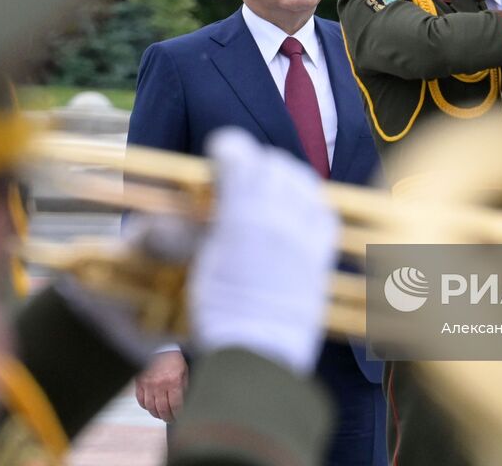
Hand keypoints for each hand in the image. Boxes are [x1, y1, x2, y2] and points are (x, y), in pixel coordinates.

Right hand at [133, 349, 186, 421]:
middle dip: (168, 417)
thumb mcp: (184, 371)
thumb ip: (184, 387)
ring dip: (157, 414)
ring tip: (161, 415)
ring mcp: (148, 385)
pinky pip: (141, 400)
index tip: (179, 417)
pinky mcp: (140, 383)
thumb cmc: (173, 358)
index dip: (178, 414)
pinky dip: (146, 406)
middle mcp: (160, 385)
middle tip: (170, 419)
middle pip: (163, 409)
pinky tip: (151, 407)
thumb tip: (184, 402)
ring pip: (151, 408)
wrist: (158, 347)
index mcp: (173, 382)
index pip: (176, 405)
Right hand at [190, 127, 338, 374]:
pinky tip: (296, 214)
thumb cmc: (220, 313)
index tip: (218, 155)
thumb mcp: (200, 262)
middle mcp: (278, 214)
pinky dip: (310, 203)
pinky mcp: (322, 253)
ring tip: (268, 191)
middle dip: (254, 162)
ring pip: (302, 180)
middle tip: (239, 175)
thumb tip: (177, 211)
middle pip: (272, 163)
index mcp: (241, 213)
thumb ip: (194, 228)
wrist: (259, 353)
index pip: (239, 154)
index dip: (226, 149)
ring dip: (284, 177)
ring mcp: (305, 231)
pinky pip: (324, 211)